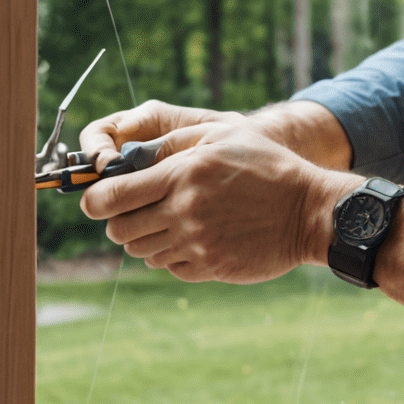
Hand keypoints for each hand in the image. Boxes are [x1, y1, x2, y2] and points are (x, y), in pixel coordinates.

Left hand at [77, 110, 355, 283]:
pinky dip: (172, 257)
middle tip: (137, 212)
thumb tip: (132, 157)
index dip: (95, 200)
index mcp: (183, 175)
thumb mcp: (224, 136)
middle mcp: (184, 211)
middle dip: (119, 222)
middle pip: (119, 230)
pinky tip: (195, 240)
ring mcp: (196, 244)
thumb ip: (175, 143)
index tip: (98, 200)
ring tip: (172, 224)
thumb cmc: (268, 167)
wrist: (308, 211)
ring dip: (147, 239)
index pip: (111, 196)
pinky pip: (169, 267)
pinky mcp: (209, 267)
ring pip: (141, 252)